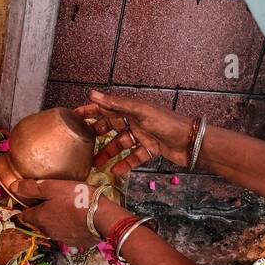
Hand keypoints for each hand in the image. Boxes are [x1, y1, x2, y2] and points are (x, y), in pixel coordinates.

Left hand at [14, 179, 108, 248]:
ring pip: (54, 229)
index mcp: (40, 218)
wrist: (103, 218)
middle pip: (40, 222)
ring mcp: (63, 239)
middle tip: (53, 201)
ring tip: (67, 208)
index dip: (28, 205)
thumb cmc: (77, 199)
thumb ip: (31, 187)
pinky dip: (70, 227)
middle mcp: (48, 232)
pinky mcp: (77, 242)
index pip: (25, 214)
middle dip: (43, 213)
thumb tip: (13, 186)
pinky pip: (69, 234)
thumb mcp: (52, 187)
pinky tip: (78, 218)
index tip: (34, 199)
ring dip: (57, 220)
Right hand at [74, 90, 194, 175]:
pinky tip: (115, 171)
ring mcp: (142, 135)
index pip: (106, 108)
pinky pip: (133, 156)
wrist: (192, 142)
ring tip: (95, 163)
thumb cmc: (168, 123)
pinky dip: (125, 163)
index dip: (90, 111)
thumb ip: (117, 104)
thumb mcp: (141, 112)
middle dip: (96, 135)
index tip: (73, 116)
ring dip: (108, 153)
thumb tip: (93, 94)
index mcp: (132, 109)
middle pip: (111, 127)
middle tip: (81, 144)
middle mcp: (135, 121)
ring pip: (120, 144)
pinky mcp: (150, 149)